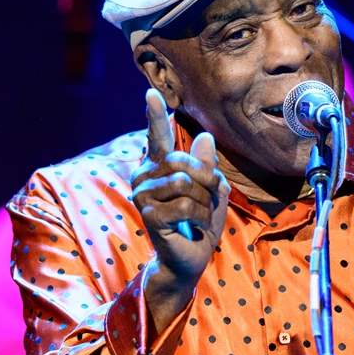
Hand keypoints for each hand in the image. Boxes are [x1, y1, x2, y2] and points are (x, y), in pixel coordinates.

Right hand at [131, 89, 230, 332]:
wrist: (189, 261)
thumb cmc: (197, 223)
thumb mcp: (210, 191)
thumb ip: (207, 166)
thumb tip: (205, 137)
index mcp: (158, 167)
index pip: (157, 137)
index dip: (155, 115)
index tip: (152, 93)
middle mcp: (144, 177)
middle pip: (184, 162)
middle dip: (206, 180)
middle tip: (208, 200)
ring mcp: (143, 197)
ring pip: (187, 183)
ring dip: (204, 202)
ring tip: (198, 217)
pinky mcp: (149, 215)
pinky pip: (186, 205)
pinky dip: (201, 217)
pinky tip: (194, 228)